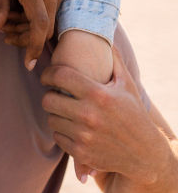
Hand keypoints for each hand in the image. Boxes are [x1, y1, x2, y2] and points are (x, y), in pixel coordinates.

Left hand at [0, 0, 67, 69]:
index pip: (39, 25)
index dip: (33, 46)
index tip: (28, 64)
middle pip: (45, 27)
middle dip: (26, 38)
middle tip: (5, 37)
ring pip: (51, 21)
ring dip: (31, 28)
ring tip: (8, 23)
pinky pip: (54, 10)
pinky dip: (38, 17)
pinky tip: (21, 12)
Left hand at [41, 49, 176, 192]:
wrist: (146, 155)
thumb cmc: (134, 115)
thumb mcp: (127, 86)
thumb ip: (113, 61)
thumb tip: (104, 37)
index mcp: (98, 94)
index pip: (59, 75)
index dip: (48, 73)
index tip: (46, 76)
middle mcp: (89, 115)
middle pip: (48, 99)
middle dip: (51, 95)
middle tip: (56, 95)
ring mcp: (84, 135)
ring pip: (51, 119)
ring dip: (56, 114)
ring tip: (66, 111)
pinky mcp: (81, 152)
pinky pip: (57, 137)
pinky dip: (62, 132)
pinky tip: (72, 127)